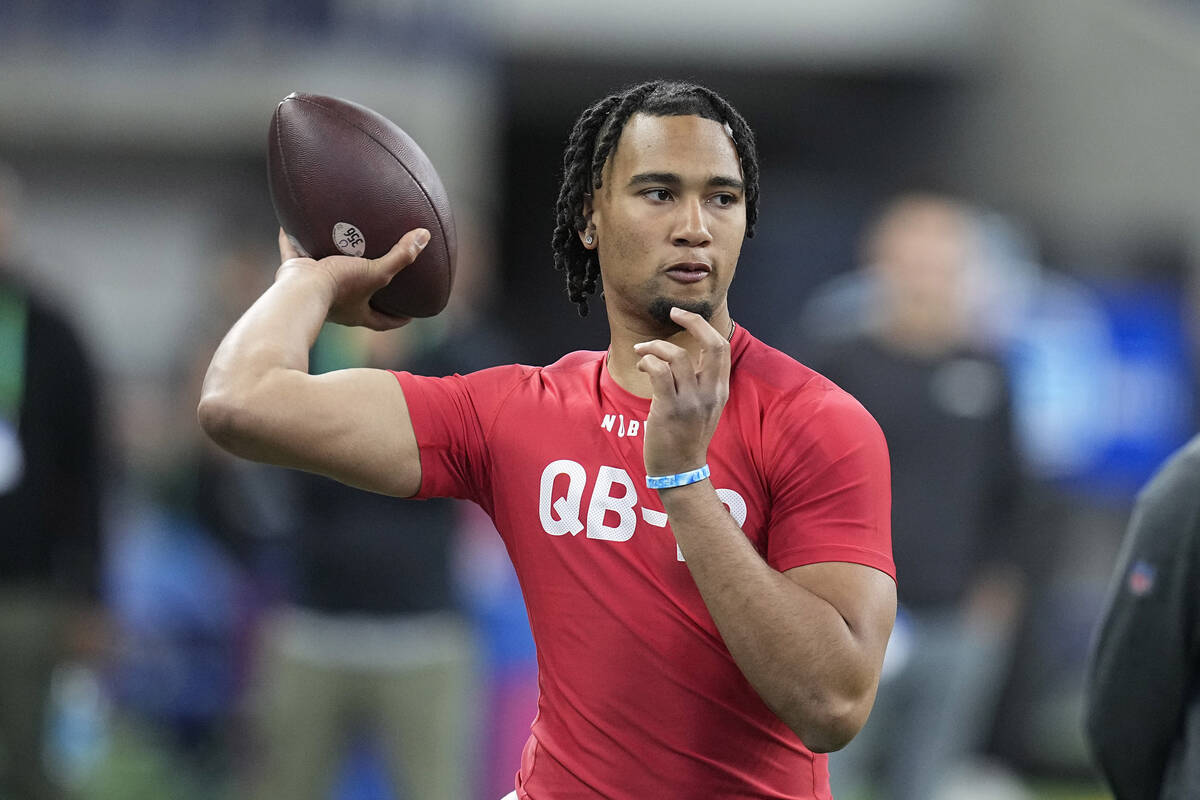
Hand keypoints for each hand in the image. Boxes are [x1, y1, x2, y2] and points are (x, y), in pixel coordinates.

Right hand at [275, 227, 421, 329]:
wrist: (300, 289)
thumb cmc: (340, 287)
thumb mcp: (377, 272)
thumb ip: (401, 256)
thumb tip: (425, 237)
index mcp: (356, 312)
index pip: (382, 321)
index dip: (397, 319)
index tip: (410, 316)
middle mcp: (335, 305)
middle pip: (354, 301)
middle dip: (363, 291)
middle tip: (375, 278)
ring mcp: (313, 291)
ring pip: (323, 278)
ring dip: (330, 264)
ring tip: (337, 248)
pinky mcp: (293, 274)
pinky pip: (292, 253)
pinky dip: (291, 240)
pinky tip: (290, 224)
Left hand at [633, 307, 729, 477]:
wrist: (681, 471)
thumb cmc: (686, 437)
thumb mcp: (705, 407)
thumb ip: (702, 383)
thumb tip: (686, 356)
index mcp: (720, 390)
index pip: (722, 346)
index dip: (704, 325)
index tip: (685, 316)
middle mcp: (710, 393)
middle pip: (712, 343)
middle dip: (692, 321)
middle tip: (673, 313)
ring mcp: (691, 401)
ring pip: (677, 355)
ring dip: (655, 346)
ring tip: (643, 352)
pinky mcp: (669, 409)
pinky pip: (658, 372)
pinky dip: (647, 361)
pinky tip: (642, 366)